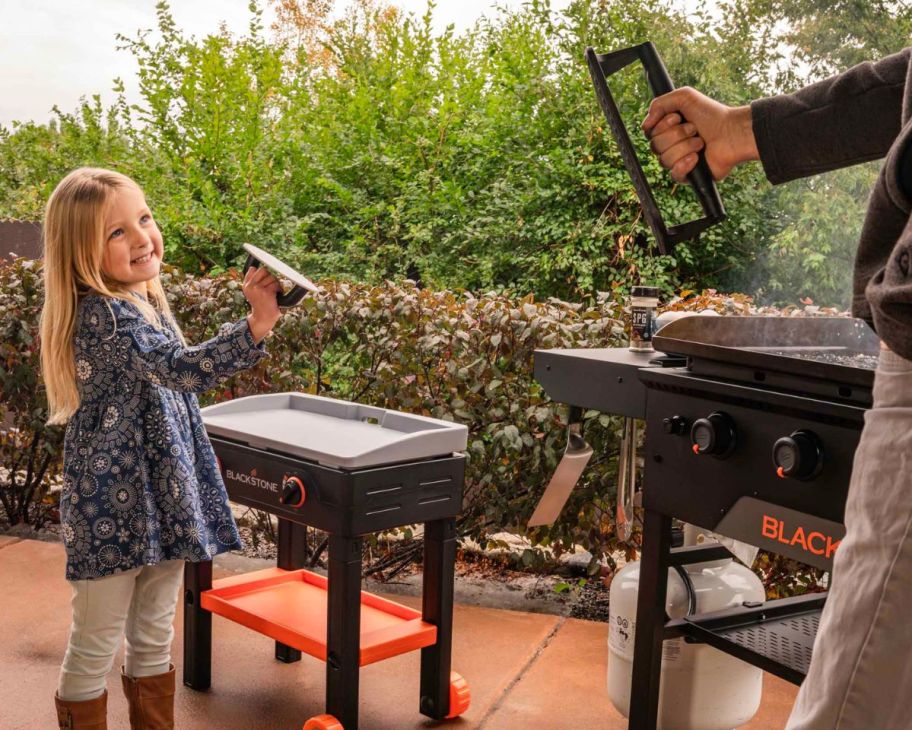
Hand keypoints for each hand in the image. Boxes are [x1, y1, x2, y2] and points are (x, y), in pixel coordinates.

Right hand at [242, 265, 281, 342]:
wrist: (263, 318)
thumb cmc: (261, 304)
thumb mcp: (252, 293)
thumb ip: (253, 281)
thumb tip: (259, 268)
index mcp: (246, 285)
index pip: (253, 269)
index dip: (261, 273)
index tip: (264, 279)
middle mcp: (250, 286)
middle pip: (263, 270)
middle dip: (269, 276)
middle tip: (271, 285)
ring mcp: (257, 289)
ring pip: (271, 277)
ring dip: (276, 283)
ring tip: (274, 291)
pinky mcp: (266, 292)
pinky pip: (276, 284)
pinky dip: (279, 289)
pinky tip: (278, 294)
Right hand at [641, 87, 758, 182]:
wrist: (731, 132)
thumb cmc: (712, 114)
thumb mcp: (684, 96)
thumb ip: (659, 104)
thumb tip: (645, 125)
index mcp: (668, 129)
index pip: (649, 133)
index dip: (661, 125)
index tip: (678, 117)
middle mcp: (672, 145)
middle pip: (655, 146)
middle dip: (676, 135)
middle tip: (694, 129)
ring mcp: (679, 161)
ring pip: (664, 160)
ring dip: (685, 147)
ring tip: (700, 142)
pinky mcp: (688, 175)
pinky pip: (674, 174)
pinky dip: (685, 164)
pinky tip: (697, 158)